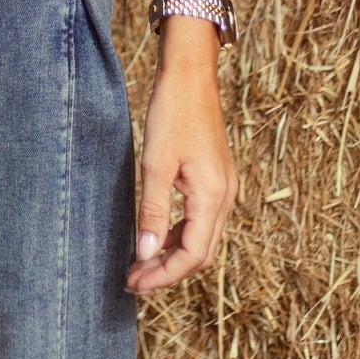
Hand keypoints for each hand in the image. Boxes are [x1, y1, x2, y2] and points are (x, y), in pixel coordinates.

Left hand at [125, 41, 238, 295]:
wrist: (191, 75)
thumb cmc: (172, 113)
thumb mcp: (156, 163)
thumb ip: (151, 211)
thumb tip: (145, 254)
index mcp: (213, 196)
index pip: (192, 255)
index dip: (164, 275)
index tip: (135, 283)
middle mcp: (225, 196)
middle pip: (201, 253)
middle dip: (168, 271)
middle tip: (134, 280)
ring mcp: (224, 187)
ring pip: (202, 238)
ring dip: (173, 255)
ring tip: (140, 263)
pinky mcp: (216, 179)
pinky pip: (201, 220)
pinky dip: (179, 234)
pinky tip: (156, 236)